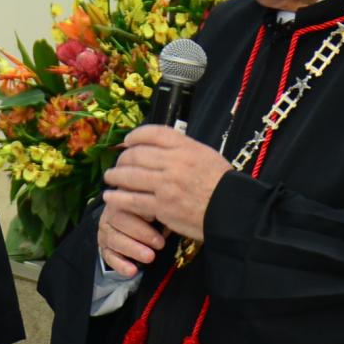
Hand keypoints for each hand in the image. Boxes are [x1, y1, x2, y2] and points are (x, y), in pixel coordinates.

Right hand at [97, 187, 165, 277]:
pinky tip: (132, 271)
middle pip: (118, 219)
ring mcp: (105, 231)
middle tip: (160, 244)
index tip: (157, 219)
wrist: (133, 225)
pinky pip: (109, 257)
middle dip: (140, 233)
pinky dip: (120, 265)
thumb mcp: (154, 208)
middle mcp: (110, 214)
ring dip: (133, 249)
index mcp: (123, 199)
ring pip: (114, 239)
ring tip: (150, 258)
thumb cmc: (150, 215)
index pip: (128, 201)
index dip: (142, 211)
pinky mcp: (104, 248)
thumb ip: (158, 209)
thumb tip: (170, 215)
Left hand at [100, 125, 230, 243]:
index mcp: (186, 147)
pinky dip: (117, 198)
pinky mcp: (162, 206)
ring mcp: (166, 185)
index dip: (135, 135)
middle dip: (122, 159)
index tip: (127, 141)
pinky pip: (132, 200)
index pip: (153, 133)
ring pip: (130, 176)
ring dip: (115, 176)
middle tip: (116, 164)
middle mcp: (174, 162)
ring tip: (109, 178)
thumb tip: (158, 146)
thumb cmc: (222, 185)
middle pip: (136, 154)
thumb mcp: (206, 156)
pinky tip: (110, 198)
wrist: (233, 211)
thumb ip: (183, 149)